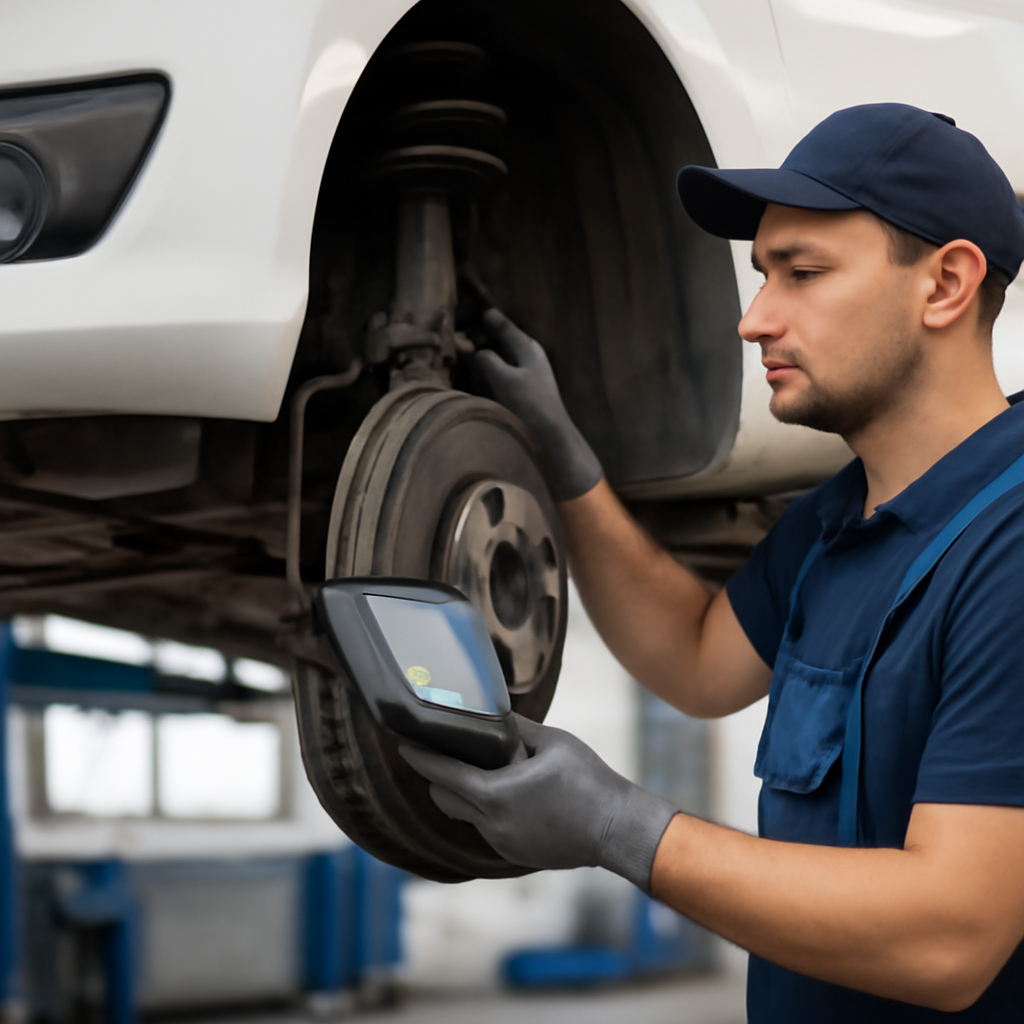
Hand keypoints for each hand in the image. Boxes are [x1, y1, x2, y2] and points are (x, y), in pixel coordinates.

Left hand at [398, 714, 677, 892]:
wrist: (616, 829)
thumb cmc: (588, 781)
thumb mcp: (553, 743)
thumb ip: (518, 729)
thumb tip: (495, 715)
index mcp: (494, 794)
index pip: (443, 774)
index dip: (420, 758)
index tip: (403, 743)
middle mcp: (490, 823)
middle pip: (445, 798)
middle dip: (436, 776)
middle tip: (438, 752)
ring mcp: (502, 843)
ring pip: (466, 815)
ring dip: (463, 794)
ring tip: (474, 770)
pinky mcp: (515, 854)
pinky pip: (487, 828)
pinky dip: (486, 809)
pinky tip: (505, 794)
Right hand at [474, 309, 602, 500]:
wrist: (550, 438)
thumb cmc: (532, 405)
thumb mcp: (506, 378)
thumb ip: (488, 360)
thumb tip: (477, 354)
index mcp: (527, 348)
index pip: (504, 325)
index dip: (488, 319)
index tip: (473, 311)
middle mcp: (525, 358)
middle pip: (497, 342)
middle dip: (480, 342)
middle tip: (460, 343)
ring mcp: (521, 376)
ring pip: (495, 361)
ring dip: (481, 362)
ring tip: (466, 365)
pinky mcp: (517, 394)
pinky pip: (496, 379)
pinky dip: (486, 379)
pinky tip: (478, 384)